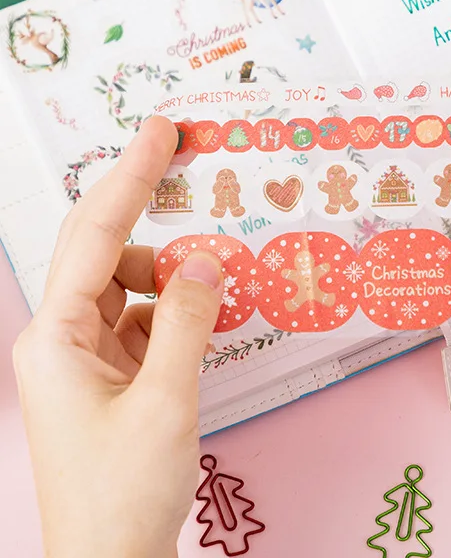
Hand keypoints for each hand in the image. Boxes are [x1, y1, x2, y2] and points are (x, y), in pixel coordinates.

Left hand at [13, 117, 223, 557]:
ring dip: (173, 275)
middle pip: (104, 250)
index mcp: (57, 338)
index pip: (95, 237)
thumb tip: (205, 260)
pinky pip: (146, 318)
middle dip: (142, 203)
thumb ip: (188, 320)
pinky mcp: (111, 375)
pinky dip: (178, 310)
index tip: (157, 133)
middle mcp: (64, 338)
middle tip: (177, 154)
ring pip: (131, 285)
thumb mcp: (166, 400)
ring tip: (216, 285)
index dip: (130, 178)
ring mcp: (87, 357)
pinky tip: (207, 317)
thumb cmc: (124, 493)